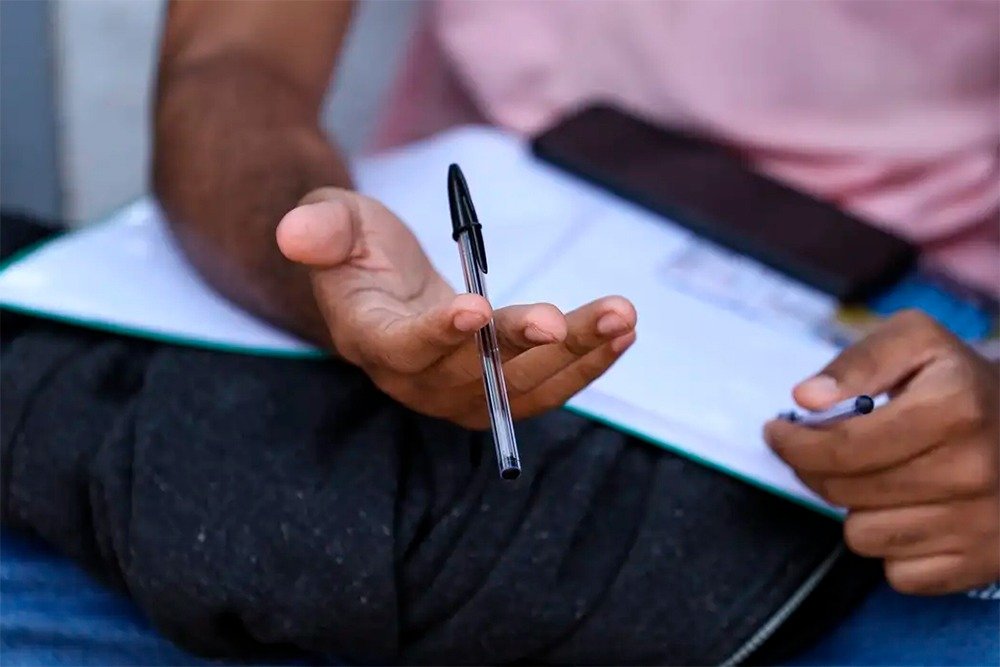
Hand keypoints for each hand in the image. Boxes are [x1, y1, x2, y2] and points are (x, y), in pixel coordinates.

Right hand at [276, 187, 635, 427]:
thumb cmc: (357, 248)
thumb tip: (294, 233)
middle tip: (559, 319)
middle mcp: (416, 380)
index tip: (474, 308)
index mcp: (371, 340)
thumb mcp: (334, 221)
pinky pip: (546, 388)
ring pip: (522, 390)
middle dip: (519, 348)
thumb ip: (321, 228)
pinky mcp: (498, 390)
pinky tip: (621, 333)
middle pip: (471, 378)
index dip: (438, 335)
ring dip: (573, 356)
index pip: (403, 348)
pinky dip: (586, 363)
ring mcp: (460, 393)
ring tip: (618, 317)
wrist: (382, 286)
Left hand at [765, 310, 998, 594]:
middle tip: (818, 451)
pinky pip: (897, 574)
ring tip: (877, 477)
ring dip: (856, 508)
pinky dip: (891, 547)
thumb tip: (806, 398)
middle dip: (815, 470)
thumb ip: (858, 362)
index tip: (777, 433)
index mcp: (954, 408)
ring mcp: (981, 523)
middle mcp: (973, 470)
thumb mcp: (916, 341)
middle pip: (844, 492)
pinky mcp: (982, 564)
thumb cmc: (958, 382)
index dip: (794, 443)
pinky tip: (907, 510)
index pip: (841, 447)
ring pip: (863, 537)